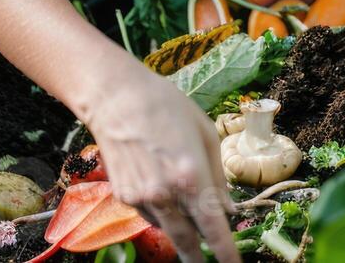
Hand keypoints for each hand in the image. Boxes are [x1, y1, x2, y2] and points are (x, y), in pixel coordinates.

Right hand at [84, 62, 239, 262]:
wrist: (116, 98)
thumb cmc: (167, 106)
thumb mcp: (205, 133)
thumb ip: (218, 177)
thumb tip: (228, 209)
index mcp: (191, 177)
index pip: (213, 229)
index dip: (226, 253)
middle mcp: (165, 194)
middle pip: (187, 242)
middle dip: (199, 259)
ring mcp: (140, 198)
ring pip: (167, 228)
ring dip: (181, 227)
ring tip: (183, 199)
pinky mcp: (123, 197)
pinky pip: (150, 214)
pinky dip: (162, 211)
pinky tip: (160, 185)